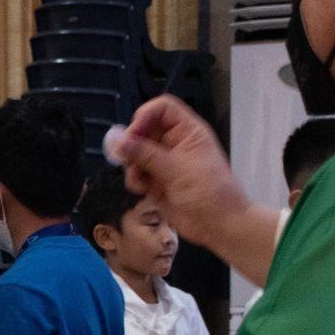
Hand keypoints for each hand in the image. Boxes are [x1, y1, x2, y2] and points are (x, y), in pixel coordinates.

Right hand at [108, 97, 253, 250]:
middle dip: (133, 144)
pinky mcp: (157, 182)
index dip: (145, 116)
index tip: (133, 134)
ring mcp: (165, 163)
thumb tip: (115, 139)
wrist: (219, 226)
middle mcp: (174, 143)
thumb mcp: (176, 169)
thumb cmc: (207, 191)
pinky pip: (137, 173)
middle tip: (125, 158)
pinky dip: (135, 179)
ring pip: (136, 153)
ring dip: (132, 165)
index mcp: (187, 132)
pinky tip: (142, 190)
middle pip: (144, 130)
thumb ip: (144, 154)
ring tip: (139, 180)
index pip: (162, 109)